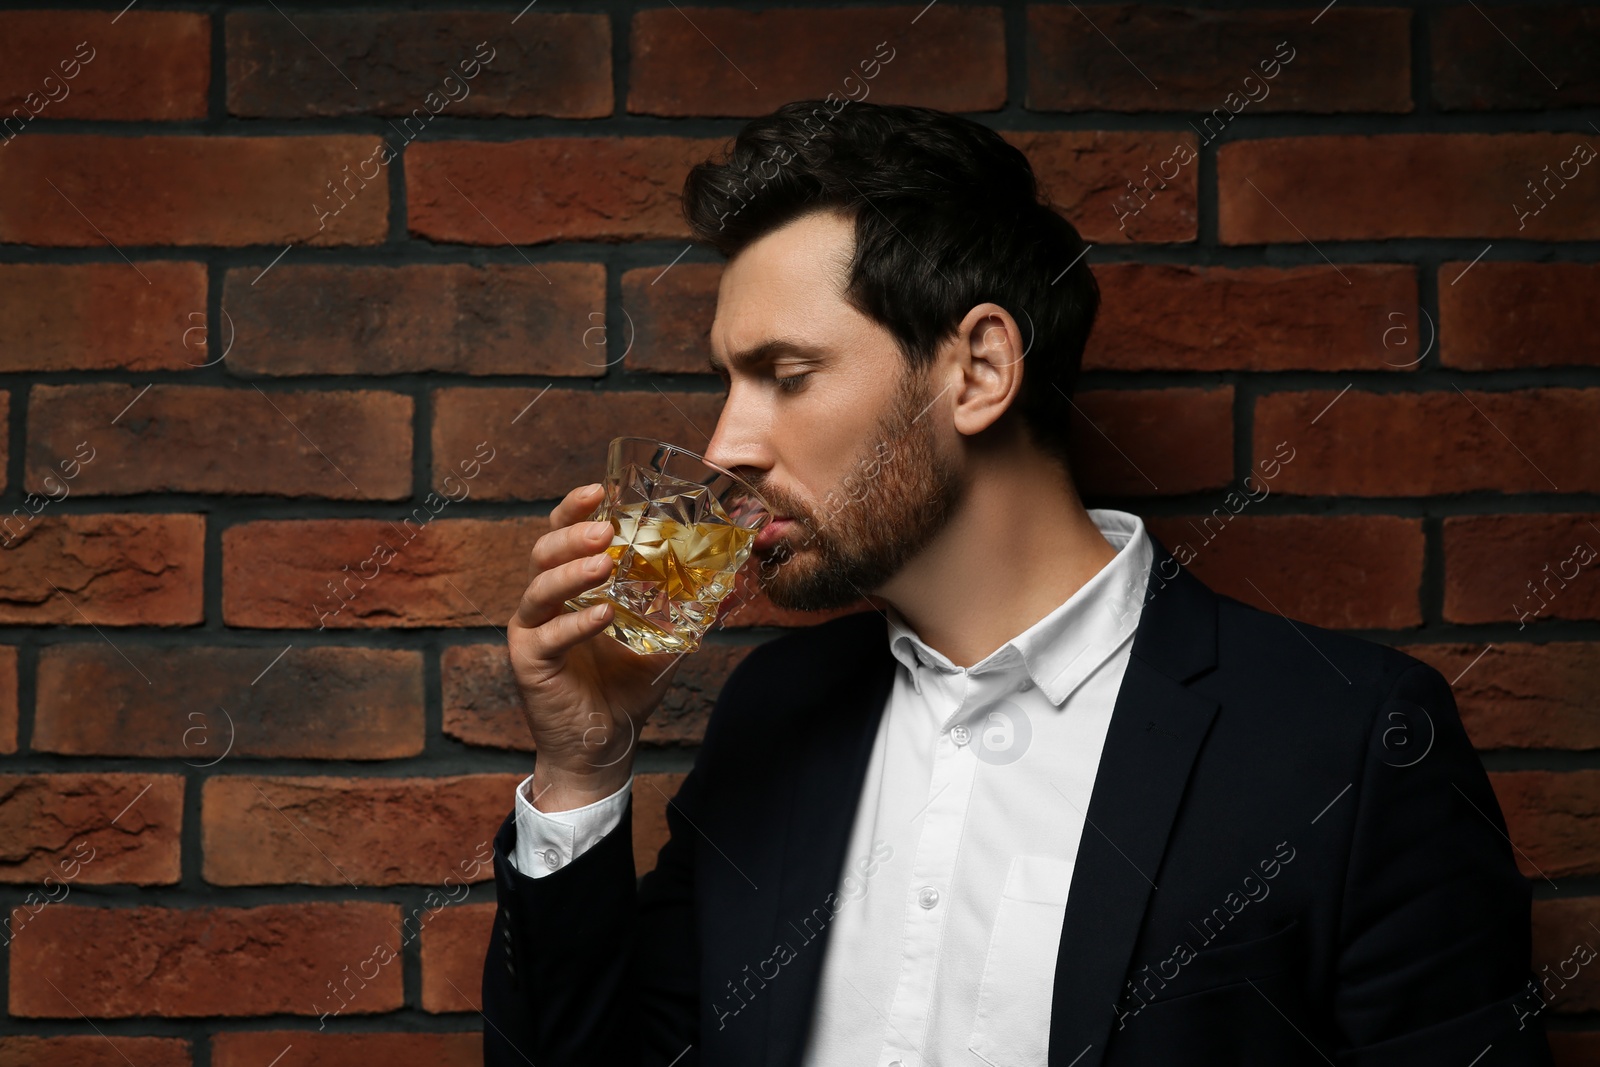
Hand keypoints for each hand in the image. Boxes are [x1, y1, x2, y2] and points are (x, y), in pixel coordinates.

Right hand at [507, 483, 683, 810]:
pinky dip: (576, 623)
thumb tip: (726, 581)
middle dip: (573, 534)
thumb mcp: (661, 642)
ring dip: (572, 571)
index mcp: (570, 588)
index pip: (563, 536)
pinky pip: (547, 636)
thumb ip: (683, 610)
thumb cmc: (626, 690)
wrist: (604, 747)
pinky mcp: (529, 663)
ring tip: (604, 562)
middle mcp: (544, 604)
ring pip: (539, 588)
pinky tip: (603, 615)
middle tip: (607, 530)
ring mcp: (532, 632)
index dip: (574, 509)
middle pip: (543, 552)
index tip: (599, 489)